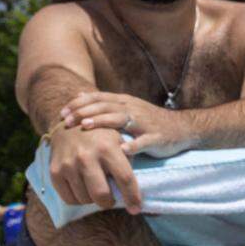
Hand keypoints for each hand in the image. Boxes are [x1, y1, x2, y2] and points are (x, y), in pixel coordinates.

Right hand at [48, 124, 142, 213]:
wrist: (68, 125)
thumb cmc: (101, 136)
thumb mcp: (119, 141)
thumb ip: (128, 162)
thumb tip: (135, 189)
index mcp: (107, 148)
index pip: (125, 179)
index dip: (132, 197)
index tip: (135, 209)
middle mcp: (87, 157)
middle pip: (102, 194)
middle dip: (110, 203)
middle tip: (112, 200)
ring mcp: (68, 165)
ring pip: (85, 199)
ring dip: (94, 200)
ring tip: (97, 190)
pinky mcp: (55, 172)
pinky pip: (69, 198)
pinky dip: (79, 200)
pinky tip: (84, 191)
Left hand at [60, 92, 195, 157]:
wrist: (183, 129)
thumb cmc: (150, 121)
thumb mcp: (128, 108)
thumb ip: (105, 103)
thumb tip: (79, 95)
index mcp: (125, 102)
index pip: (98, 98)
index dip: (79, 104)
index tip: (62, 113)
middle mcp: (134, 109)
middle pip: (105, 106)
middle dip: (84, 112)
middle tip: (67, 121)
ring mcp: (145, 123)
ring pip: (121, 119)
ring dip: (102, 122)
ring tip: (86, 127)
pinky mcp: (157, 138)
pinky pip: (144, 141)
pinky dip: (133, 145)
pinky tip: (122, 150)